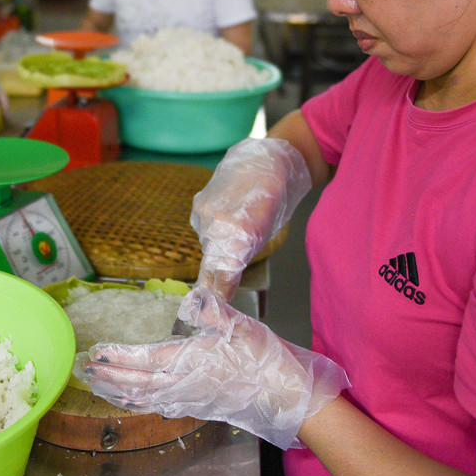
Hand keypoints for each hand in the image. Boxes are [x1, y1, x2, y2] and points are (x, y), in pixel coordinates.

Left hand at [82, 287, 348, 449]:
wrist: (288, 397)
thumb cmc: (267, 359)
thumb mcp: (243, 325)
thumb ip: (213, 311)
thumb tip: (192, 297)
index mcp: (192, 361)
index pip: (145, 360)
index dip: (118, 357)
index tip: (96, 353)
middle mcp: (185, 384)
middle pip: (136, 385)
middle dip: (108, 378)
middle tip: (83, 371)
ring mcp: (191, 399)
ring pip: (145, 399)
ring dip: (118, 393)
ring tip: (98, 386)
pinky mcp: (199, 407)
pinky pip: (160, 407)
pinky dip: (139, 403)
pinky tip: (134, 400)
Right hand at [191, 138, 311, 299]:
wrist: (270, 159)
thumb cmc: (278, 198)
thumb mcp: (267, 232)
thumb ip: (243, 255)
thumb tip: (224, 283)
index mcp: (240, 233)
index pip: (222, 276)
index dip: (216, 298)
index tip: (209, 316)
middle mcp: (216, 223)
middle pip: (211, 264)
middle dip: (218, 277)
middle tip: (224, 290)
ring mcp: (203, 212)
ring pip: (208, 246)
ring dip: (218, 249)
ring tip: (239, 234)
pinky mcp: (197, 204)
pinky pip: (204, 229)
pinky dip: (214, 231)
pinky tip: (228, 219)